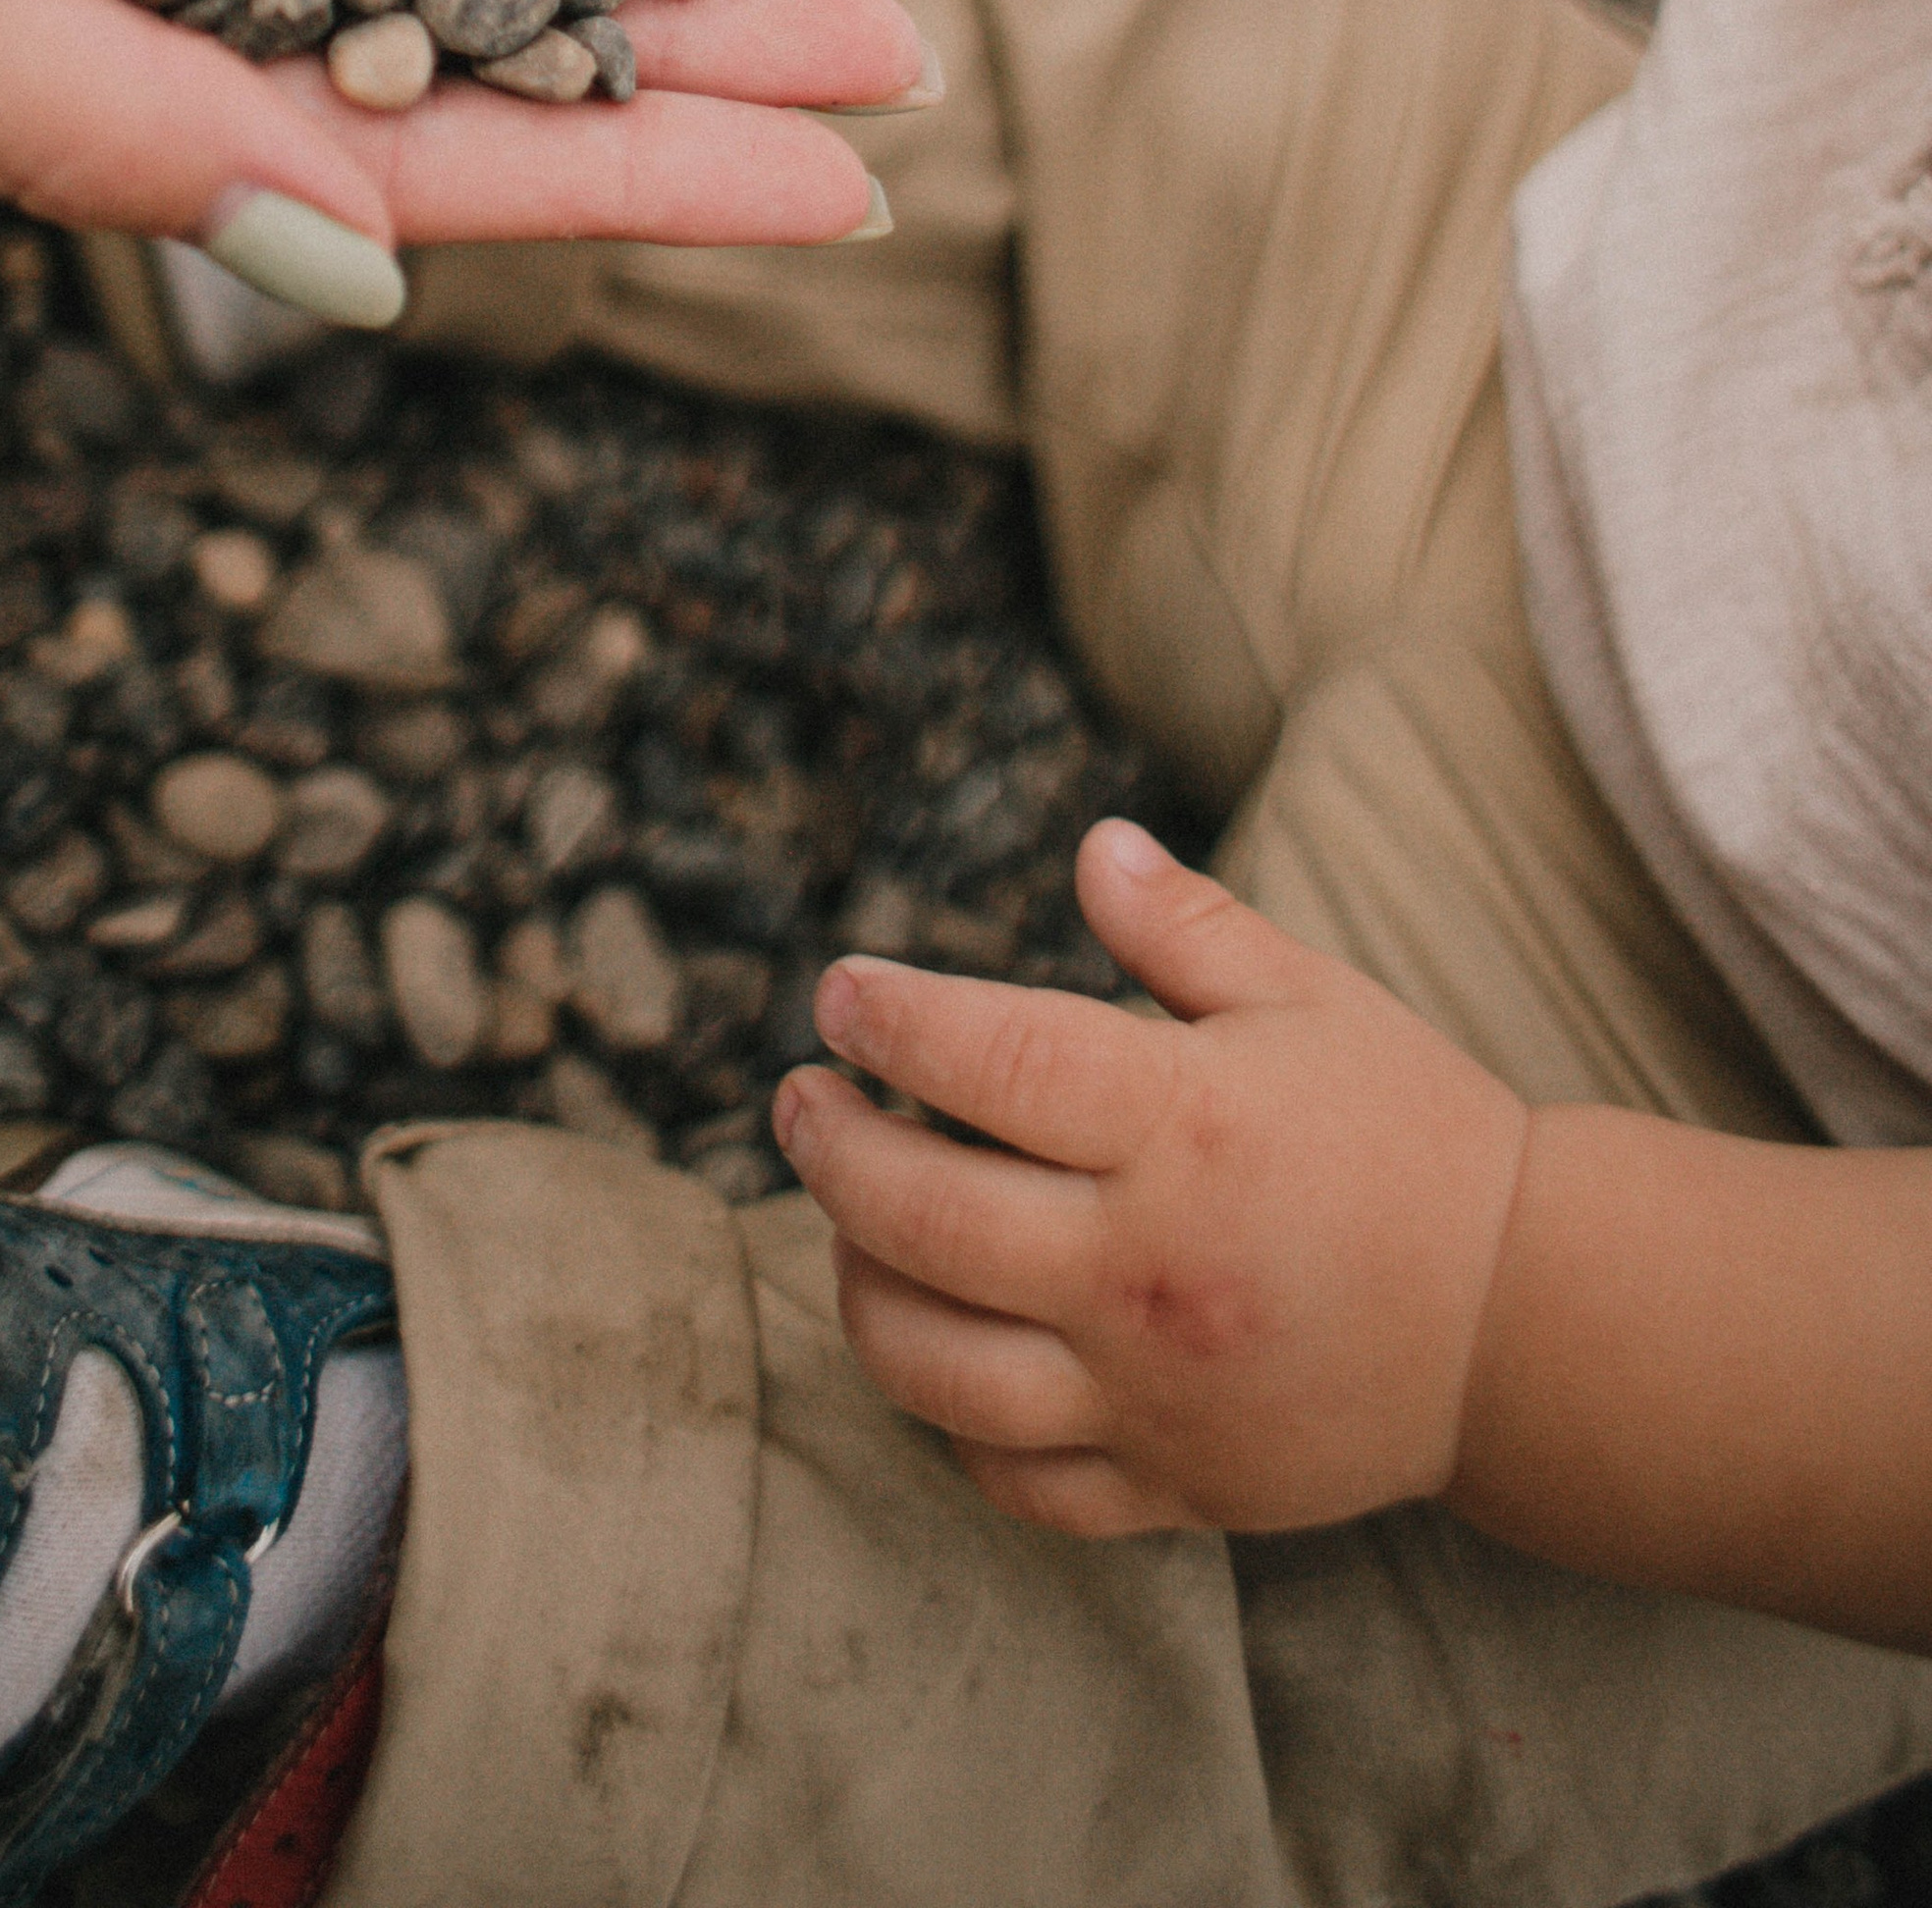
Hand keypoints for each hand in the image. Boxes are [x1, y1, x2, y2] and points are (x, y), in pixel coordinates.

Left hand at [774, 822, 1530, 1538]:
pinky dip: (949, 1420)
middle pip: (920, 1212)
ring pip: (934, 1362)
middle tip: (801, 1099)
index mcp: (1185, 1125)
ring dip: (859, 1282)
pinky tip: (940, 1345)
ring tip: (851, 1219)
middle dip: (829, 1144)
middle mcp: (1148, 1266)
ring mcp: (1151, 1391)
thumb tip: (1091, 843)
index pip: (987, 1057)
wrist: (1526, 1317)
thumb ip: (1186, 926)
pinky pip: (1012, 1474)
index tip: (841, 995)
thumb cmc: (1407, 1130)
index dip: (890, 1020)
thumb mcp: (1308, 997)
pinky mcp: (1170, 1484)